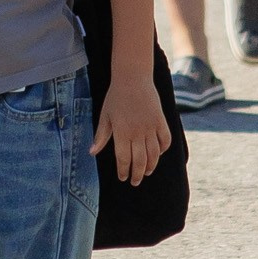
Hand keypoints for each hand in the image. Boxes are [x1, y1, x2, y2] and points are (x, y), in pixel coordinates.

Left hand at [93, 64, 171, 186]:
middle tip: (135, 181)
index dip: (124, 171)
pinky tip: (158, 154)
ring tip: (147, 172)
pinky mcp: (161, 120)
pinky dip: (163, 149)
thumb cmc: (115, 96)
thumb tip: (92, 152)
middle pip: (140, 161)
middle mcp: (137, 132)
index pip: (124, 159)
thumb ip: (101, 136)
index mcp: (122, 132)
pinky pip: (165, 140)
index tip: (123, 178)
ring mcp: (151, 127)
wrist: (132, 77)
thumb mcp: (105, 115)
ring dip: (151, 166)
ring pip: (154, 154)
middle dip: (137, 174)